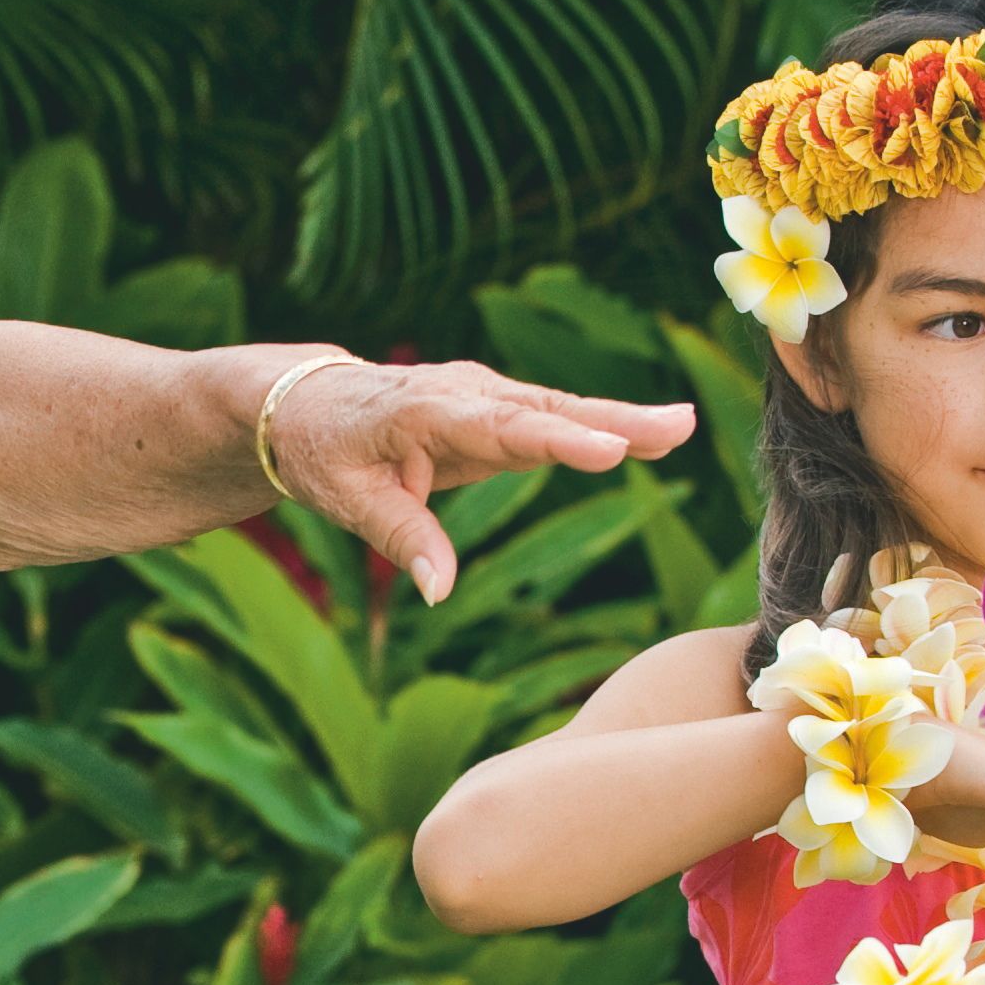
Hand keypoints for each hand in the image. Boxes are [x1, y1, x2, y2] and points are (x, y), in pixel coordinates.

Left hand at [262, 356, 691, 602]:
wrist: (303, 401)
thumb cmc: (321, 450)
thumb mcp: (347, 498)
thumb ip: (400, 538)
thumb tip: (440, 591)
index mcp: (422, 410)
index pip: (499, 428)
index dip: (557, 439)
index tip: (610, 449)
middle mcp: (460, 392)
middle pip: (544, 408)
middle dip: (612, 417)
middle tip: (676, 425)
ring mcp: (480, 395)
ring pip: (556, 407)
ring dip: (619, 417)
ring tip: (681, 428)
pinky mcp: (492, 408)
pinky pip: (550, 417)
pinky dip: (598, 424)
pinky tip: (650, 436)